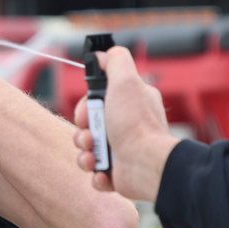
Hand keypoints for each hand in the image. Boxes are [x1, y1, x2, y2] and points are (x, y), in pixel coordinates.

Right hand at [73, 46, 180, 201]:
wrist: (146, 165)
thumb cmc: (135, 123)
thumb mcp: (126, 80)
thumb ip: (115, 61)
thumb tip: (102, 54)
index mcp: (131, 103)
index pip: (98, 99)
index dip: (86, 105)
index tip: (88, 109)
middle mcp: (128, 125)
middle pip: (89, 124)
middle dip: (82, 130)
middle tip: (89, 134)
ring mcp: (122, 150)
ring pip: (88, 148)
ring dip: (85, 152)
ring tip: (93, 156)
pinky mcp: (118, 173)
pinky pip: (96, 172)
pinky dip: (95, 172)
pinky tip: (103, 172)